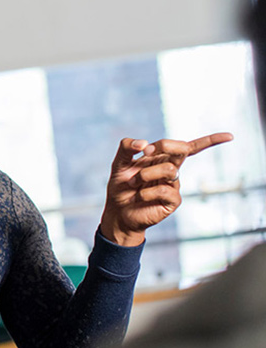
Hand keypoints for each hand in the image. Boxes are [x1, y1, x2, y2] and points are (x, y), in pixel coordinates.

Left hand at [99, 132, 233, 246]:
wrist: (118, 211)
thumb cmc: (121, 187)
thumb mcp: (118, 163)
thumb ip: (127, 147)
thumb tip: (144, 143)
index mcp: (162, 158)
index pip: (189, 148)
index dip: (210, 141)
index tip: (229, 136)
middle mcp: (171, 170)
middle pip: (182, 150)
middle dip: (166, 146)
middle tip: (146, 152)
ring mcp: (174, 185)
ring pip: (170, 169)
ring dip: (145, 174)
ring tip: (133, 183)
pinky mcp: (173, 201)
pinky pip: (164, 190)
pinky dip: (147, 191)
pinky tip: (140, 196)